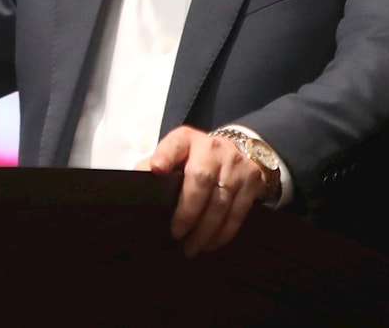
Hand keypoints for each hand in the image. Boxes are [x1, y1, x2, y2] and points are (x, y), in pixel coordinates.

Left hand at [133, 125, 264, 256]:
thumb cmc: (195, 159)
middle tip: (176, 234)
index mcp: (187, 139)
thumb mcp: (175, 155)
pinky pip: (238, 212)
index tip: (157, 169)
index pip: (175, 143)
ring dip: (206, 230)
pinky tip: (211, 244)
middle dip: (188, 211)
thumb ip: (156, 166)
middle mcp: (213, 148)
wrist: (238, 149)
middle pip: (201, 179)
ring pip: (221, 201)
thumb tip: (136, 188)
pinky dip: (224, 232)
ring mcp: (236, 163)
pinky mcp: (253, 180)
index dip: (165, 155)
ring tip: (191, 248)